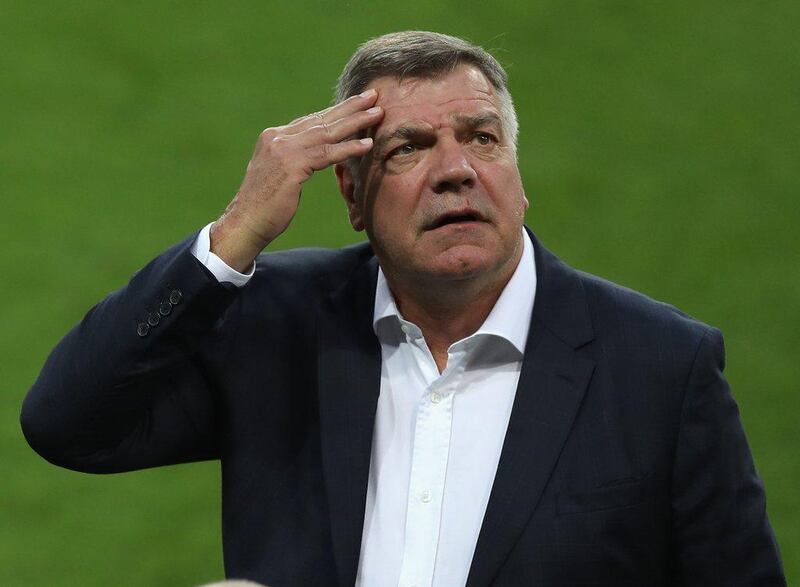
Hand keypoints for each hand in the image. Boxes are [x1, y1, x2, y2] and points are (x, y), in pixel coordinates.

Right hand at [209, 89, 382, 271]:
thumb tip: (313, 157)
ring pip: (327, 132)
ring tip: (378, 113)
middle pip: (321, 119)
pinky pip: (327, 154)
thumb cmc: (264, 206)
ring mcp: (283, 150)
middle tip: (373, 95)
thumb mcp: (279, 175)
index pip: (311, 120)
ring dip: (355, 122)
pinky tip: (367, 144)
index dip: (336, 111)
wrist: (245, 223)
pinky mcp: (291, 166)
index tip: (358, 102)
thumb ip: (294, 160)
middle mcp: (277, 138)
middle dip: (350, 107)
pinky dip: (349, 148)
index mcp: (273, 137)